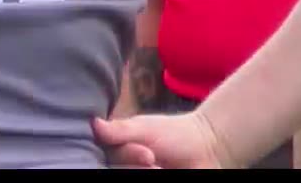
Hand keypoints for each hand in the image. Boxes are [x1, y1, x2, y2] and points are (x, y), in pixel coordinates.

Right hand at [92, 110, 231, 168]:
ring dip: (145, 173)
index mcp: (119, 149)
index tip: (146, 151)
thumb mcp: (145, 128)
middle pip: (116, 170)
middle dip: (136, 166)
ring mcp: (136, 174)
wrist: (208, 150)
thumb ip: (119, 130)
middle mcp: (124, 165)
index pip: (106, 156)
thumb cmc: (176, 134)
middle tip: (154, 158)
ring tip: (162, 167)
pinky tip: (166, 172)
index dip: (125, 156)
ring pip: (128, 176)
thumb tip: (93, 124)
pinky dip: (156, 176)